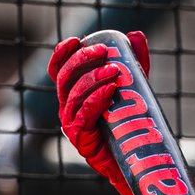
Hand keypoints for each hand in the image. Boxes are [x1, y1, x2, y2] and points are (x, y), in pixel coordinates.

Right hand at [48, 31, 149, 194]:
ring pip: (73, 97)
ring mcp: (72, 125)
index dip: (61, 54)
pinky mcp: (82, 141)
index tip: (74, 40)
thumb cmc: (129, 122)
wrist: (136, 159)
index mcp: (73, 94)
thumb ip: (133, 63)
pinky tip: (109, 91)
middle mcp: (68, 108)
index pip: (58, 70)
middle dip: (81, 61)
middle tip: (102, 51)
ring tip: (114, 71)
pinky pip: (83, 118)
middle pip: (64, 79)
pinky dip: (95, 101)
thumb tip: (135, 35)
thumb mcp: (133, 88)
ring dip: (92, 80)